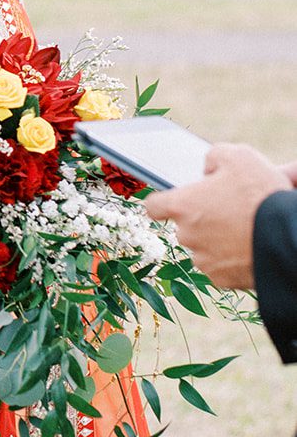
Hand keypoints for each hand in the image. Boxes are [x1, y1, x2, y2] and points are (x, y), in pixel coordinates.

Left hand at [144, 142, 291, 288]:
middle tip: (231, 208)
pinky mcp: (222, 279)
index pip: (153, 206)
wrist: (288, 238)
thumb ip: (215, 157)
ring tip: (245, 226)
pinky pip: (221, 266)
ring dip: (219, 238)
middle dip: (204, 218)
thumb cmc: (261, 195)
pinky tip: (250, 245)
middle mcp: (187, 235)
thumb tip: (209, 169)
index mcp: (183, 205)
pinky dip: (232, 258)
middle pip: (186, 225)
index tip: (174, 201)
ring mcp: (204, 260)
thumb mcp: (239, 157)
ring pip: (204, 246)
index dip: (163, 202)